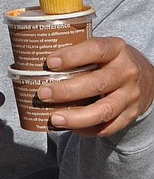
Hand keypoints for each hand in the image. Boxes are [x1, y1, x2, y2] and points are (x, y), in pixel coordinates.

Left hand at [38, 37, 153, 135]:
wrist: (146, 79)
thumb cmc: (111, 61)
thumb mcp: (102, 49)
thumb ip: (78, 52)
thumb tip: (35, 60)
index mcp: (116, 49)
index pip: (95, 49)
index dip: (72, 56)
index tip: (50, 63)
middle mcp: (126, 72)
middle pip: (96, 84)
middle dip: (66, 91)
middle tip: (43, 94)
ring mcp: (130, 95)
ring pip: (103, 110)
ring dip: (76, 117)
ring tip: (54, 119)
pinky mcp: (131, 115)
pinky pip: (109, 127)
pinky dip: (87, 129)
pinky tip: (70, 127)